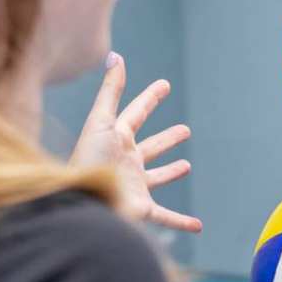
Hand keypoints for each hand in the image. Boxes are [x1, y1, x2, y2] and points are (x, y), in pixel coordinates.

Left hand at [70, 53, 201, 233]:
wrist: (83, 202)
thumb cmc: (88, 161)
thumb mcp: (100, 122)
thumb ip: (110, 90)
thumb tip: (116, 55)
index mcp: (116, 139)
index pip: (136, 113)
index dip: (150, 98)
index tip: (165, 85)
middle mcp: (126, 162)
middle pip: (150, 146)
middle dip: (166, 139)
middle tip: (185, 130)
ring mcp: (134, 185)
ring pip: (157, 177)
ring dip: (171, 171)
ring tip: (186, 165)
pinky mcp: (141, 209)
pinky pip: (166, 217)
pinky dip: (182, 222)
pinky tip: (198, 225)